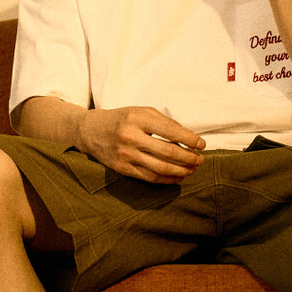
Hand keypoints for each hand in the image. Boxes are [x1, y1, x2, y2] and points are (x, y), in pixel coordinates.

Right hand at [77, 106, 205, 182]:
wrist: (90, 131)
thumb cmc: (122, 119)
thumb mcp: (142, 112)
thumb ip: (165, 122)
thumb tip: (189, 138)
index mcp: (137, 118)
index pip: (170, 131)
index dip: (189, 139)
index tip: (202, 144)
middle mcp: (130, 137)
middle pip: (167, 152)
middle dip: (188, 158)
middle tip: (200, 160)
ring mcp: (125, 154)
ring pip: (160, 168)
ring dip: (180, 171)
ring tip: (192, 169)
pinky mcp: (122, 168)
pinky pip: (149, 177)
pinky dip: (167, 178)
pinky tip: (177, 177)